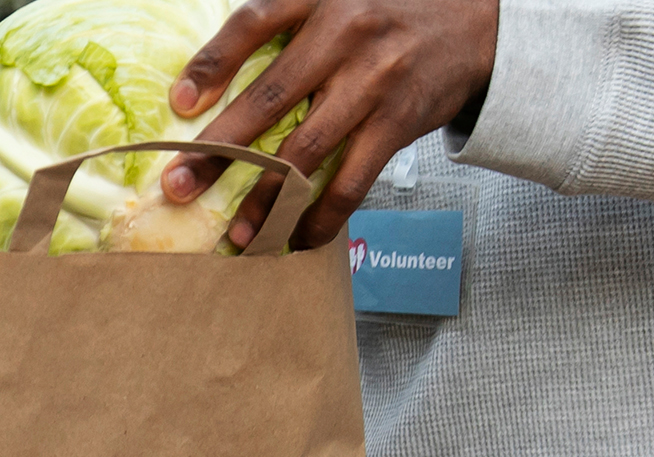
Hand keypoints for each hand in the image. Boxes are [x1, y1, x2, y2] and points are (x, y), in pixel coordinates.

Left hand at [160, 0, 496, 250]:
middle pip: (269, 98)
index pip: (255, 22)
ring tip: (239, 233)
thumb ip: (278, 26)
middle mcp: (345, 36)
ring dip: (267, 198)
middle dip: (219, 150)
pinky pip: (354, 178)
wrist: (474, 21)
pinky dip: (323, 214)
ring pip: (308, 150)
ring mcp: (374, 81)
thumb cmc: (382, 12)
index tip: (180, 103)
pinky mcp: (399, 121)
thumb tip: (203, 83)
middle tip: (179, 187)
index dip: (212, 64)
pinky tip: (299, 237)